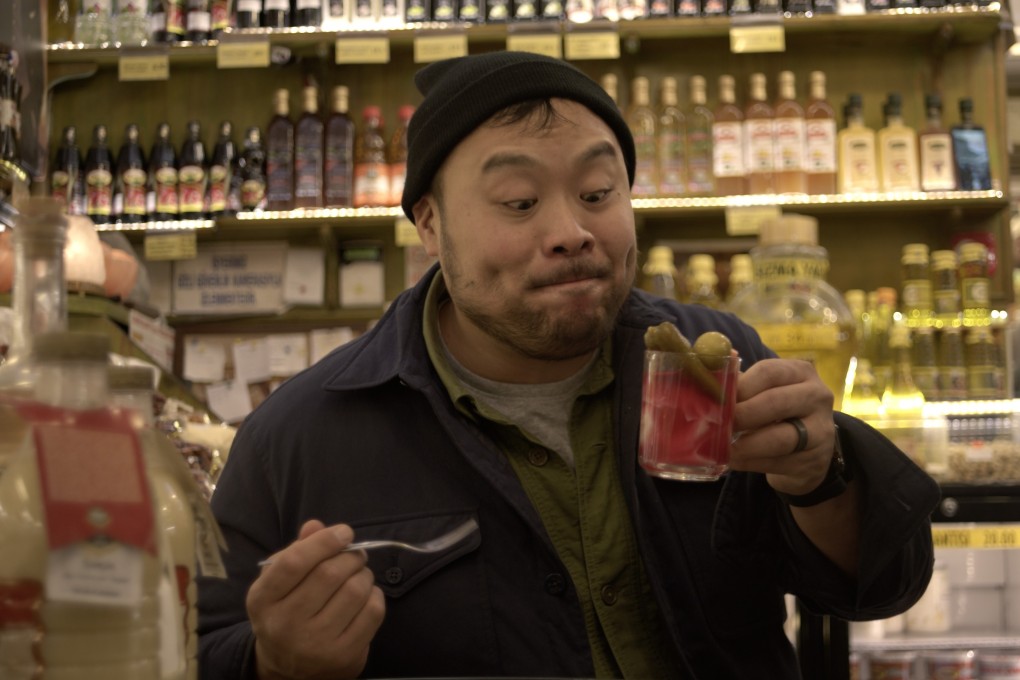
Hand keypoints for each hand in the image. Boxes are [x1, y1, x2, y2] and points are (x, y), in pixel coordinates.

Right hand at [247, 520, 385, 679]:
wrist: (289, 667)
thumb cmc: (286, 612)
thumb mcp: (279, 582)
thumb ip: (297, 551)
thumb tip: (316, 526)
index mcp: (263, 599)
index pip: (294, 562)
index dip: (324, 541)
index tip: (344, 532)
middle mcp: (284, 624)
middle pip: (329, 574)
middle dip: (350, 556)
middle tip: (355, 555)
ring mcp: (315, 644)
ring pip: (355, 591)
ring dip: (364, 575)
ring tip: (359, 575)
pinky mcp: (343, 656)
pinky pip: (372, 612)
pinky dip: (375, 596)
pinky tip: (366, 596)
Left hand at [729, 358, 835, 495]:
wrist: (808, 451)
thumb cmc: (777, 413)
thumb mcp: (764, 392)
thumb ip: (740, 383)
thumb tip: (709, 370)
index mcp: (800, 372)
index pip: (768, 372)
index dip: (740, 387)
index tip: (718, 400)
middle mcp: (817, 396)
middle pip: (775, 402)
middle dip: (742, 415)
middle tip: (719, 425)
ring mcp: (821, 429)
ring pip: (780, 438)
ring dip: (746, 445)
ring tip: (724, 448)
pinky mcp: (815, 460)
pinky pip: (778, 462)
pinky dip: (750, 463)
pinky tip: (734, 461)